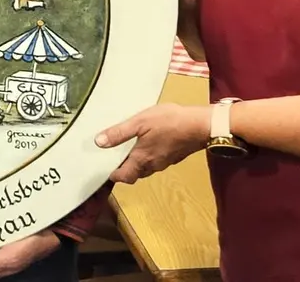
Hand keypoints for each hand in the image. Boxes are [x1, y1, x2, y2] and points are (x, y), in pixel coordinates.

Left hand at [95, 104, 210, 183]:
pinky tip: (150, 144)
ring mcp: (166, 162)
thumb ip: (119, 133)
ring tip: (131, 149)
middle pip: (135, 174)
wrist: (200, 125)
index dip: (114, 175)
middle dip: (125, 169)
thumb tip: (99, 142)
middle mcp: (153, 165)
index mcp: (142, 159)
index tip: (107, 170)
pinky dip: (150, 157)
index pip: (124, 177)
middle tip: (117, 158)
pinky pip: (158, 161)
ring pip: (147, 168)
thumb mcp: (139, 122)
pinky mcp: (175, 156)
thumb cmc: (169, 122)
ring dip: (138, 163)